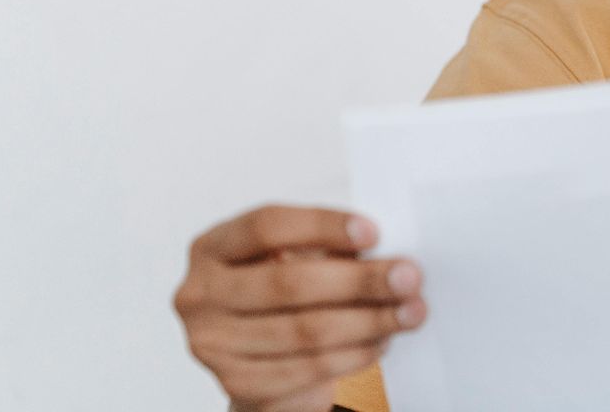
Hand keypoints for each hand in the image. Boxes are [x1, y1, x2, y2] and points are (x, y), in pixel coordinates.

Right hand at [172, 204, 426, 411]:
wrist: (260, 359)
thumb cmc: (283, 293)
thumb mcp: (295, 258)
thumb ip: (328, 250)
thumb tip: (388, 255)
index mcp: (212, 247)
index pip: (266, 226)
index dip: (322, 226)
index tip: (375, 231)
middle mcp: (199, 295)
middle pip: (287, 282)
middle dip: (359, 280)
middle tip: (410, 276)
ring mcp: (211, 343)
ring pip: (303, 330)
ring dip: (368, 321)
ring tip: (410, 312)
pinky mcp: (236, 384)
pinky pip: (307, 369)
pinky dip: (353, 354)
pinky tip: (382, 341)